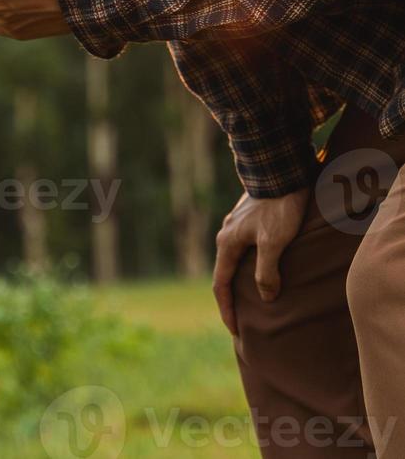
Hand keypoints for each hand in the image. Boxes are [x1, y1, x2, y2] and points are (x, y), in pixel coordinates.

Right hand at [213, 187, 309, 335]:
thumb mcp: (274, 242)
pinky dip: (250, 264)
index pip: (221, 284)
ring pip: (236, 259)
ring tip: (253, 297)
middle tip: (242, 319)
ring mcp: (237, 224)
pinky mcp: (250, 217)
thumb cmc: (279, 207)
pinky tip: (263, 267)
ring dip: (241, 280)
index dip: (227, 309)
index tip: (234, 330)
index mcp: (227, 243)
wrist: (281, 171)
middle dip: (232, 297)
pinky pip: (245, 248)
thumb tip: (266, 297)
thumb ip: (267, 271)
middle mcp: (227, 234)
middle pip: (226, 272)